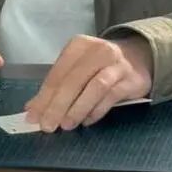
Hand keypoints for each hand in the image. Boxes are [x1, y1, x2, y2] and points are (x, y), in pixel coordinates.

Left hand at [25, 35, 152, 131]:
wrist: (138, 57)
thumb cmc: (100, 65)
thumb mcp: (77, 69)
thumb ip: (56, 87)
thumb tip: (33, 109)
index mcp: (78, 46)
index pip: (57, 73)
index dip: (44, 96)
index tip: (33, 117)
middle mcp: (97, 50)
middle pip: (73, 80)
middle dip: (58, 105)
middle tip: (48, 125)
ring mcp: (116, 64)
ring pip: (94, 87)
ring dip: (78, 108)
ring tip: (66, 125)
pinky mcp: (130, 78)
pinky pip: (111, 96)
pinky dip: (97, 110)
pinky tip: (86, 121)